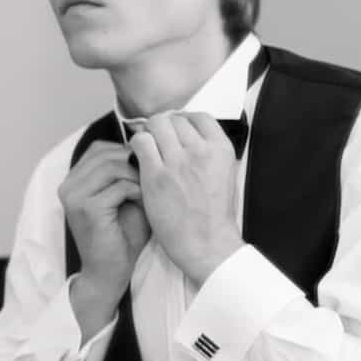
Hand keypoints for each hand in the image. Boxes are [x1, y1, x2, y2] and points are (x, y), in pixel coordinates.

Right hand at [58, 140, 150, 335]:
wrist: (110, 272)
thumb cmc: (122, 236)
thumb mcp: (125, 195)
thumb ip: (128, 172)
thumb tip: (145, 144)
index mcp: (74, 180)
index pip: (100, 148)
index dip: (126, 152)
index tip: (146, 167)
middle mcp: (68, 185)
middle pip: (106, 153)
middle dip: (134, 163)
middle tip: (152, 179)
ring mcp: (74, 196)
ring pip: (113, 166)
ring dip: (137, 176)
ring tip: (148, 192)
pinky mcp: (86, 208)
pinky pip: (118, 186)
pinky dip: (137, 191)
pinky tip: (144, 203)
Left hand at [127, 113, 243, 284]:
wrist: (206, 243)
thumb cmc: (213, 213)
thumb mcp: (224, 174)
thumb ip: (209, 152)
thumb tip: (188, 135)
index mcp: (221, 149)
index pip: (199, 117)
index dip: (183, 120)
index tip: (175, 131)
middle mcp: (201, 150)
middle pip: (174, 119)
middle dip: (163, 126)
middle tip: (157, 140)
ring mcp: (178, 161)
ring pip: (155, 125)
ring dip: (149, 133)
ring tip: (147, 147)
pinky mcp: (156, 174)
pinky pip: (140, 143)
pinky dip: (136, 145)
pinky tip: (137, 156)